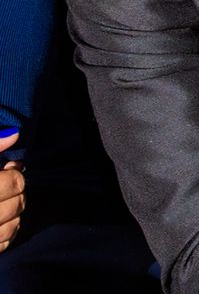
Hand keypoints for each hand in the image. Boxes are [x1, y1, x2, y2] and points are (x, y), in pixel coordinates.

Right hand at [0, 131, 23, 252]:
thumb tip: (16, 134)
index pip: (15, 182)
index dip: (13, 174)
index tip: (7, 168)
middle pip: (18, 202)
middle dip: (13, 191)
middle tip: (1, 184)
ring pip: (15, 225)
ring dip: (11, 212)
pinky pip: (5, 243)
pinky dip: (6, 231)